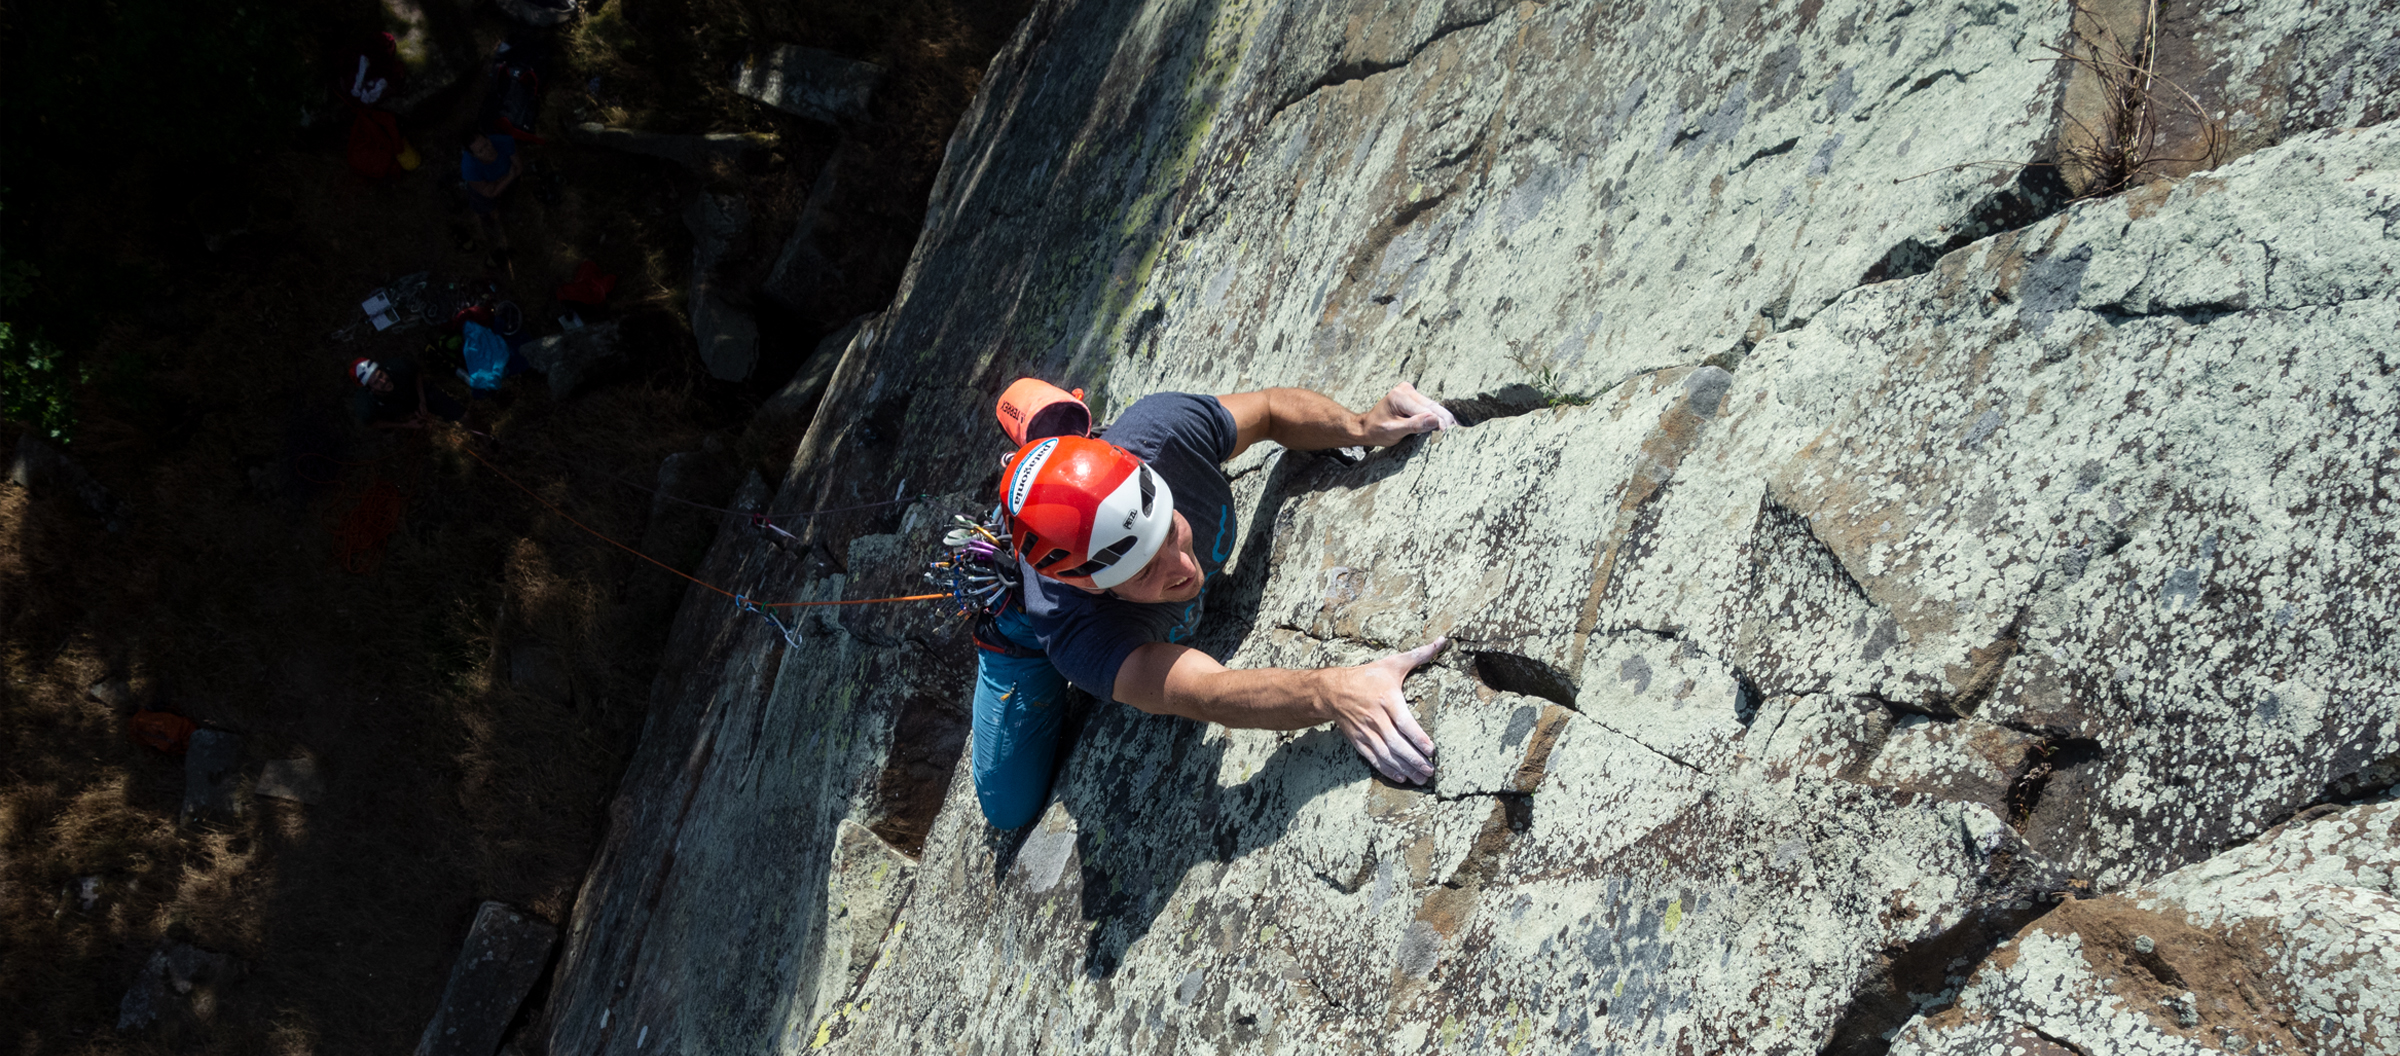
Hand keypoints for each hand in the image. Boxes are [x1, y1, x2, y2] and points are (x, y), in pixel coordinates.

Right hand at [1320, 637, 1445, 783]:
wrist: (1332, 690)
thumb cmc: (1367, 676)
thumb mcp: (1392, 663)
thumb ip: (1419, 654)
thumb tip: (1442, 640)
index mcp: (1387, 699)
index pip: (1404, 723)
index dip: (1418, 738)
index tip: (1431, 749)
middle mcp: (1376, 718)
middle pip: (1397, 744)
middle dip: (1414, 760)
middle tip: (1430, 771)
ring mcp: (1366, 732)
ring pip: (1387, 755)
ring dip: (1404, 768)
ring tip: (1420, 777)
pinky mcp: (1358, 741)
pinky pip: (1374, 759)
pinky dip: (1387, 770)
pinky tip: (1401, 777)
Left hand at [1357, 382, 1456, 446]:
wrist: (1367, 427)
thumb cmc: (1377, 430)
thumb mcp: (1394, 431)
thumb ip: (1414, 425)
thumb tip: (1434, 420)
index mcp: (1399, 396)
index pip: (1425, 410)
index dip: (1438, 422)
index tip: (1447, 433)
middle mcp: (1405, 390)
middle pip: (1431, 405)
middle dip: (1443, 418)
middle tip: (1456, 432)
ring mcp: (1409, 391)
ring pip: (1432, 405)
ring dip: (1442, 417)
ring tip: (1454, 429)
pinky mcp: (1413, 397)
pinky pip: (1428, 406)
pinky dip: (1436, 415)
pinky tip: (1446, 424)